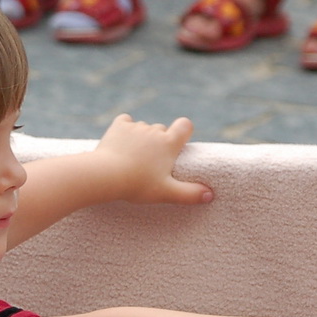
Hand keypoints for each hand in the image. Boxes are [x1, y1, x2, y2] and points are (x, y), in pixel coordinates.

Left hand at [93, 114, 212, 205]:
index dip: (184, 131)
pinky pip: (125, 121)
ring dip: (142, 137)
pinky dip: (125, 128)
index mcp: (169, 143)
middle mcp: (155, 131)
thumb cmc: (138, 185)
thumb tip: (210, 195)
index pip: (185, 125)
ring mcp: (136, 127)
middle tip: (152, 162)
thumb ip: (190, 194)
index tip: (178, 144)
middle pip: (162, 129)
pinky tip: (121, 141)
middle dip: (160, 141)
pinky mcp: (118, 126)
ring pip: (144, 127)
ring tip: (134, 157)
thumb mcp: (166, 193)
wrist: (106, 176)